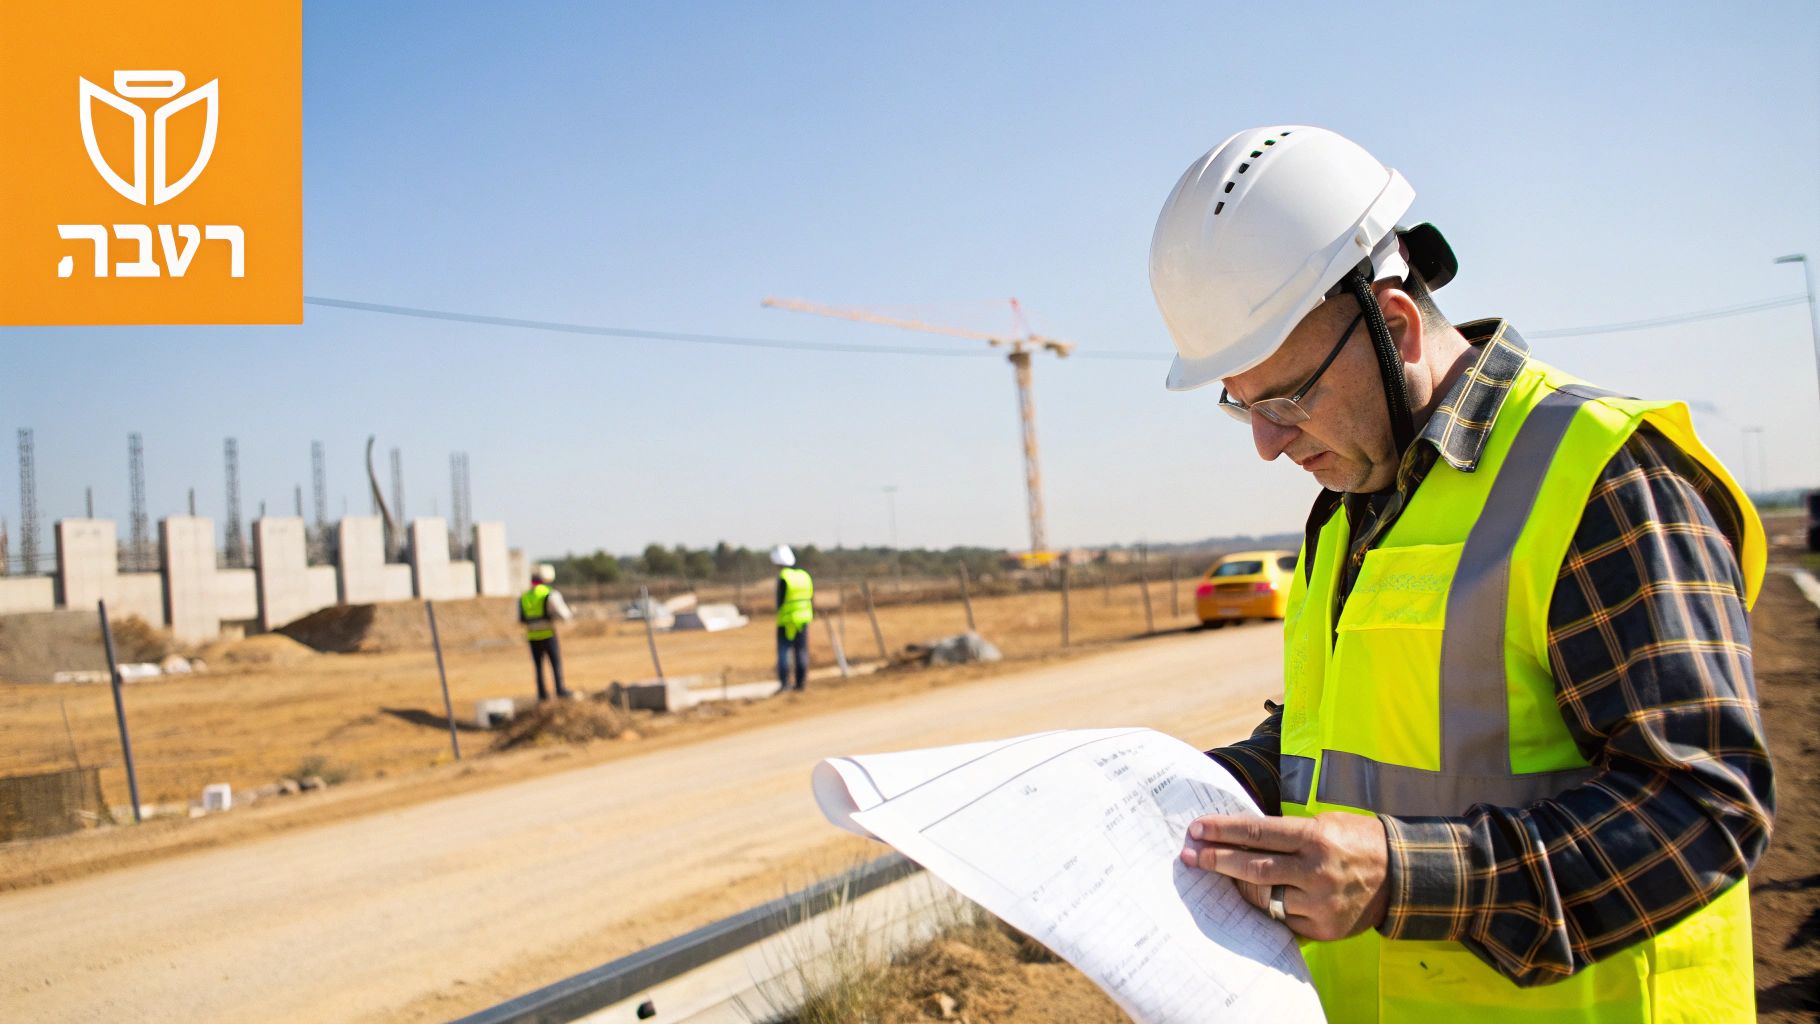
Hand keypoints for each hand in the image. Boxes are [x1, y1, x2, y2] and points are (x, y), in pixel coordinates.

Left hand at [1179, 812, 1389, 940]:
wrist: (1402, 874)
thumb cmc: (1359, 841)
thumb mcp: (1325, 823)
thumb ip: (1287, 833)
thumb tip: (1242, 837)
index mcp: (1314, 837)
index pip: (1256, 832)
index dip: (1222, 831)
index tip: (1197, 829)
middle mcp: (1315, 870)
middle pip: (1252, 867)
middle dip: (1216, 860)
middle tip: (1190, 855)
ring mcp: (1319, 903)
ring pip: (1264, 897)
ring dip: (1236, 887)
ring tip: (1217, 877)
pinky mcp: (1324, 928)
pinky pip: (1283, 921)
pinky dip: (1267, 910)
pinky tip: (1252, 899)